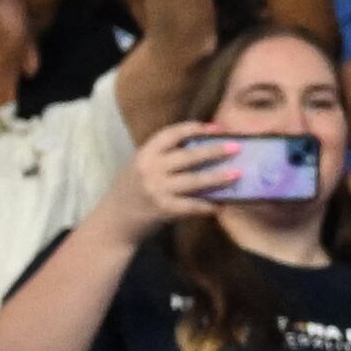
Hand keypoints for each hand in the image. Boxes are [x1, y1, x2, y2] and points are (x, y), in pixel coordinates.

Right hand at [106, 118, 249, 236]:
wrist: (113, 222)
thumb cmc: (131, 190)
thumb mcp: (141, 166)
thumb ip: (163, 155)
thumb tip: (202, 143)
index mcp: (145, 153)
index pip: (172, 134)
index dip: (195, 128)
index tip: (216, 128)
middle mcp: (150, 169)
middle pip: (189, 156)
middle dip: (215, 151)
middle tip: (237, 147)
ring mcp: (157, 190)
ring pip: (195, 180)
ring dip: (218, 177)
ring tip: (238, 174)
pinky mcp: (163, 209)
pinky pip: (191, 205)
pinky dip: (208, 205)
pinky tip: (222, 204)